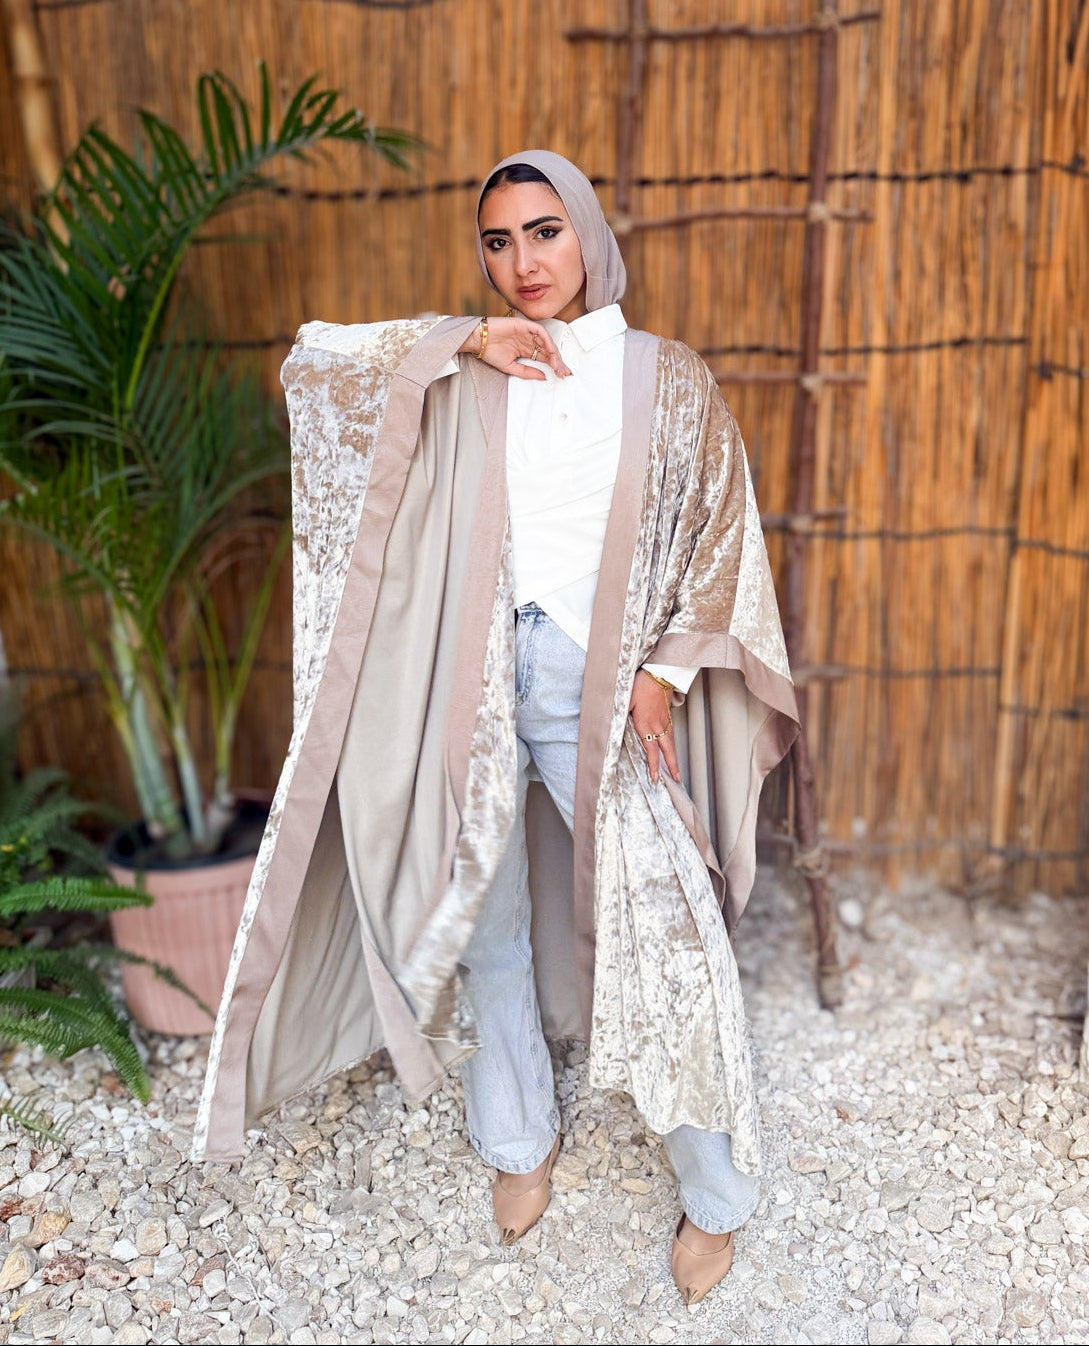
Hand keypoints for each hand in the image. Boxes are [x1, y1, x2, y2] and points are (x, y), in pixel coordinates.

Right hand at [462, 317, 570, 381]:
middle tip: (564, 372)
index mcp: (526, 351)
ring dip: (553, 353)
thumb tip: (544, 376)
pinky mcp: (524, 325)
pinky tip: (550, 350)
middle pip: (548, 351)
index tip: (562, 375)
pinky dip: (546, 340)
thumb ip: (527, 372)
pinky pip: (539, 331)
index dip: (554, 366)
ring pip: (546, 342)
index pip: (544, 358)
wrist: (478, 340)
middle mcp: (529, 341)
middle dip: (557, 362)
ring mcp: (527, 333)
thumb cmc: (490, 353)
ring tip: (557, 365)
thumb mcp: (511, 367)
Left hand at [629, 670, 680, 785]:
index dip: (654, 765)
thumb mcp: (625, 699)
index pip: (651, 750)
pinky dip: (672, 746)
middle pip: (667, 751)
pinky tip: (671, 751)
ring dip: (674, 759)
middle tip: (677, 781)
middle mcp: (658, 726)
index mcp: (646, 724)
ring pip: (671, 744)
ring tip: (677, 771)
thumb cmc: (641, 685)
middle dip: (672, 767)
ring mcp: (665, 721)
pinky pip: (671, 735)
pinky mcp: (668, 716)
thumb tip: (611, 725)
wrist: (659, 674)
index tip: (656, 778)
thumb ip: (619, 713)